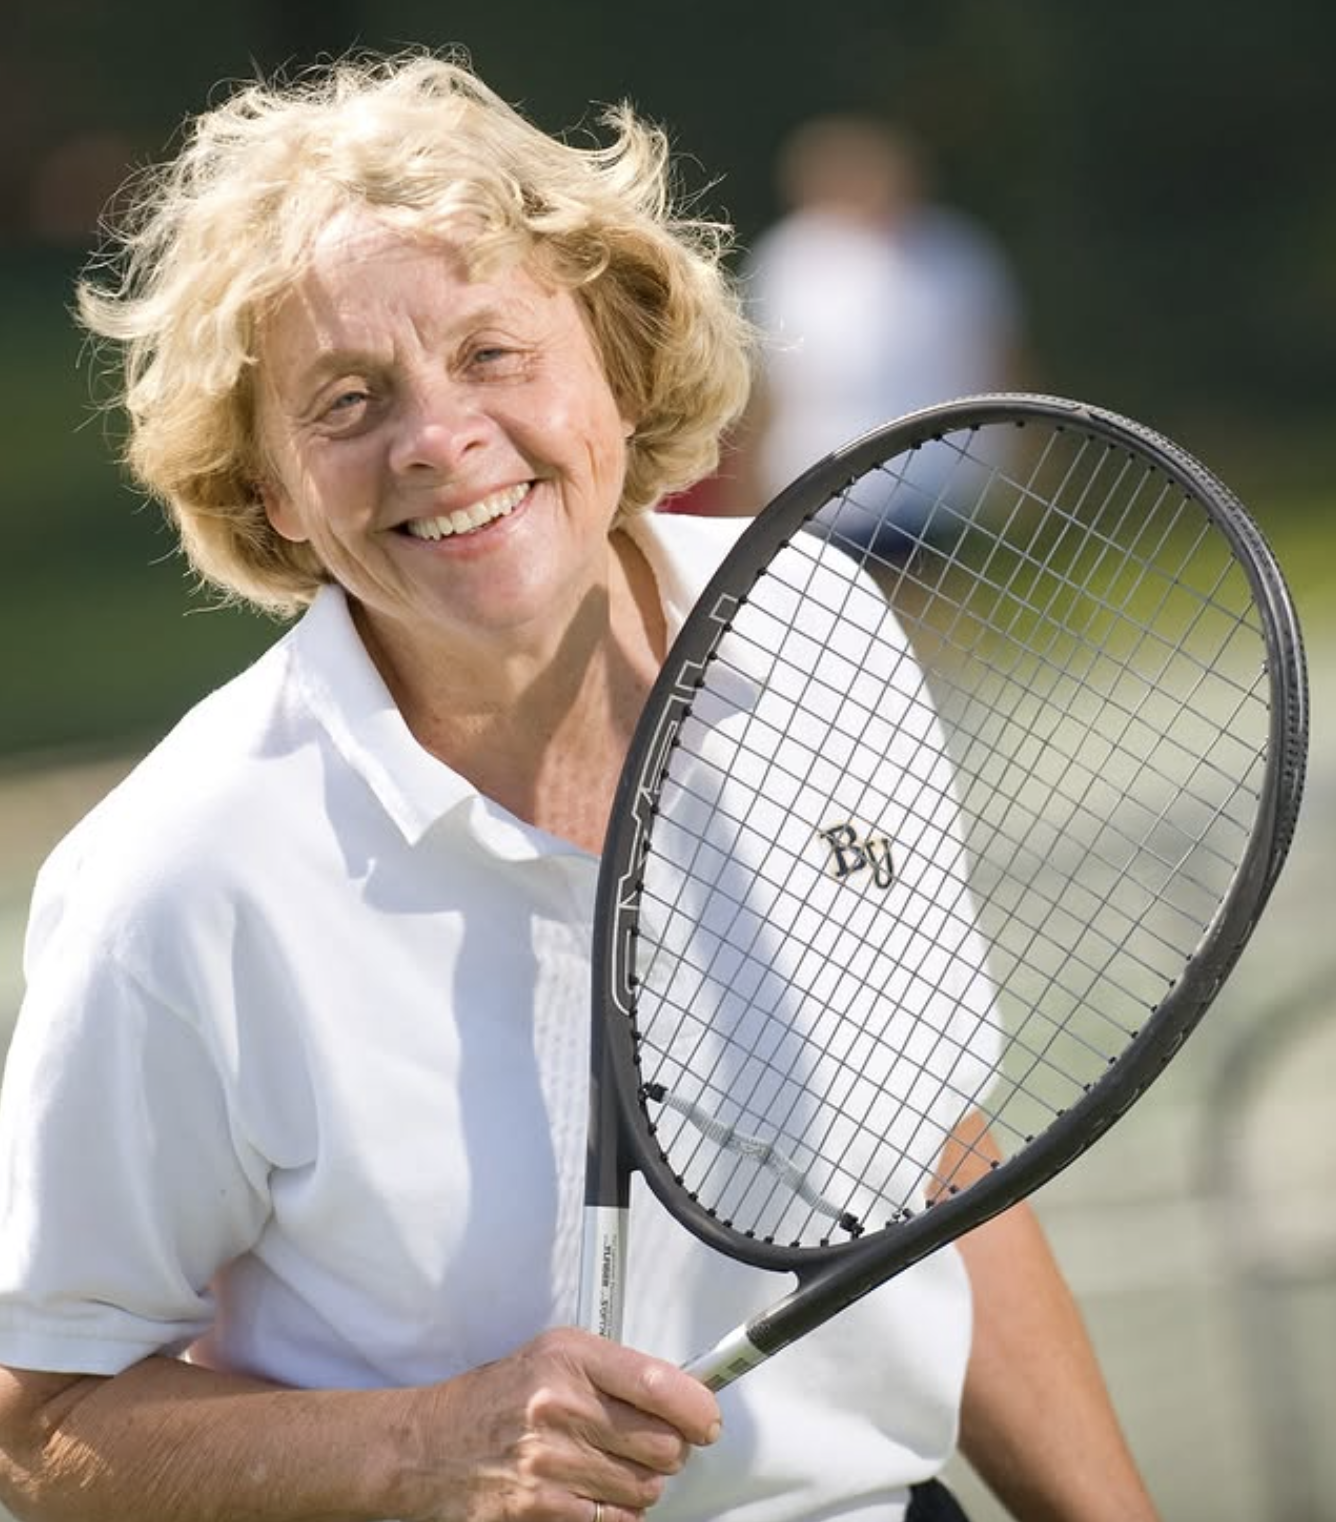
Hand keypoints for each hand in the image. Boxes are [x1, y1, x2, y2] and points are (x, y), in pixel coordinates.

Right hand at [393, 1327, 721, 1521]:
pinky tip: (590, 1492)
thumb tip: (683, 1397)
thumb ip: (614, 1373)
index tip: (707, 1421)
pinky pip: (613, 1520)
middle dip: (668, 1450)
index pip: (659, 1383)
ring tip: (608, 1466)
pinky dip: (614, 1512)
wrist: (426, 1446)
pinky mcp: (539, 1508)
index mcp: (569, 1357)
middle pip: (664, 1445)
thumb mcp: (552, 1359)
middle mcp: (560, 1404)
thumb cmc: (495, 1399)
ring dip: (640, 1484)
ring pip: (645, 1488)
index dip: (698, 1408)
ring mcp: (549, 1461)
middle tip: (650, 1444)